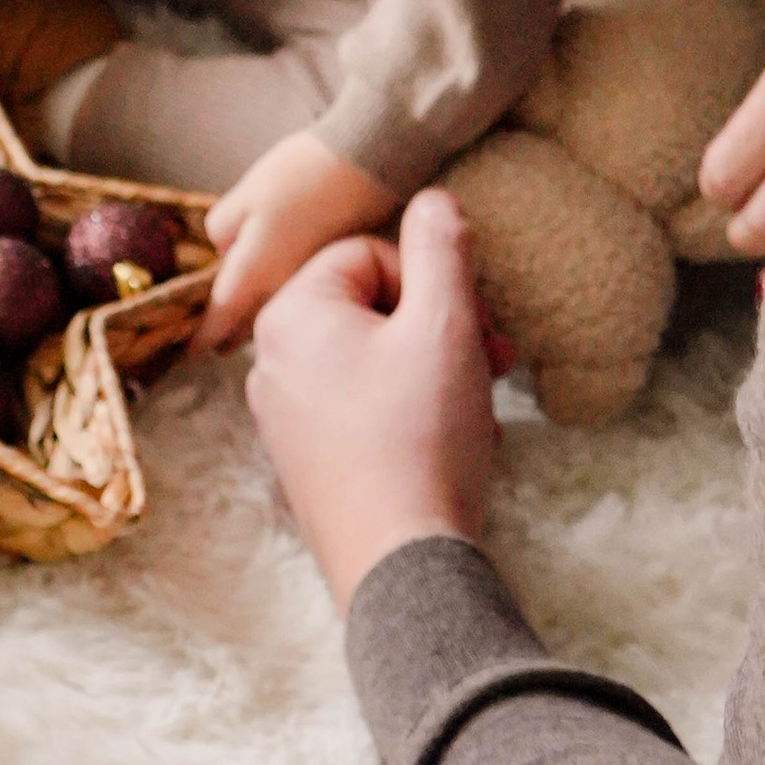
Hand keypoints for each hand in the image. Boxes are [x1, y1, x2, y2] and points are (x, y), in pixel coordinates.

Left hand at [194, 132, 397, 351]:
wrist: (366, 166)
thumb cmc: (301, 175)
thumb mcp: (244, 195)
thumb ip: (222, 232)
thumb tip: (224, 253)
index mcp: (254, 274)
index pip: (219, 322)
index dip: (201, 338)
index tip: (188, 351)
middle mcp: (282, 294)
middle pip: (246, 330)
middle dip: (228, 334)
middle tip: (214, 330)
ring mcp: (309, 292)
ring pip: (274, 320)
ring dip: (256, 322)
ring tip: (243, 314)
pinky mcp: (331, 281)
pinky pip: (298, 305)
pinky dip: (284, 304)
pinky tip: (280, 286)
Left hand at [244, 190, 496, 612]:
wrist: (402, 565)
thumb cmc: (421, 437)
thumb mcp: (444, 323)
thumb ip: (441, 246)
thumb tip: (434, 199)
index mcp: (291, 315)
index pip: (371, 256)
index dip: (433, 282)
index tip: (474, 323)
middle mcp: (270, 360)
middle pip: (370, 308)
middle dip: (439, 328)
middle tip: (494, 359)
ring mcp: (283, 417)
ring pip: (372, 360)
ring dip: (432, 371)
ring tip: (476, 410)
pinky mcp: (304, 463)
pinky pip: (360, 409)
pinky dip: (408, 413)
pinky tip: (449, 445)